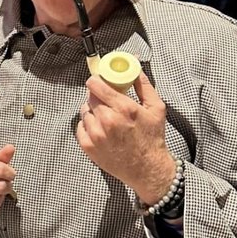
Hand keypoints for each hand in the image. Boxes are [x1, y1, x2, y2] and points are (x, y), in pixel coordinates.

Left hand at [77, 71, 176, 204]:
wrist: (147, 169)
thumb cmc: (152, 139)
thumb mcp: (156, 109)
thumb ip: (144, 86)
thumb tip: (135, 68)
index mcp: (123, 108)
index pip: (96, 85)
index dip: (96, 80)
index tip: (99, 81)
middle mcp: (107, 120)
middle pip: (90, 97)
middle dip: (97, 96)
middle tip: (107, 102)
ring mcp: (96, 135)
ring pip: (84, 111)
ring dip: (92, 111)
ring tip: (106, 118)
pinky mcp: (88, 147)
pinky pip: (80, 127)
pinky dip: (87, 125)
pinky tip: (100, 130)